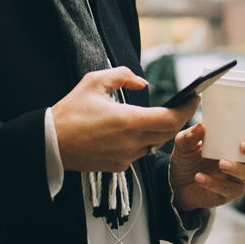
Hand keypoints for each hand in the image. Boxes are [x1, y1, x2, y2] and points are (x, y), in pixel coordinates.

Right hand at [52, 67, 198, 172]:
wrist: (50, 144)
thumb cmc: (70, 111)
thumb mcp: (94, 82)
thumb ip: (122, 76)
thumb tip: (143, 83)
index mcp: (128, 121)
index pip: (170, 119)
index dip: (186, 109)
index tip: (194, 98)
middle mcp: (131, 143)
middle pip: (168, 133)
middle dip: (177, 119)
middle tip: (182, 105)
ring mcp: (126, 158)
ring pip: (155, 144)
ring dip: (159, 131)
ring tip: (157, 116)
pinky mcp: (118, 167)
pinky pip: (139, 153)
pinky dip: (142, 142)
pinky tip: (132, 131)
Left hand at [169, 116, 244, 211]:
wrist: (177, 184)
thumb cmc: (187, 159)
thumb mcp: (183, 144)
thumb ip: (189, 135)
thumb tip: (200, 127)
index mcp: (236, 140)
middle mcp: (242, 157)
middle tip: (242, 145)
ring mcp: (238, 176)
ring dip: (237, 167)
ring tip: (221, 163)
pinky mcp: (230, 192)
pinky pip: (230, 189)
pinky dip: (215, 183)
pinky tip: (200, 177)